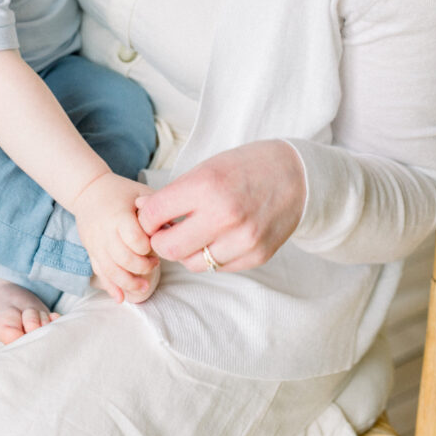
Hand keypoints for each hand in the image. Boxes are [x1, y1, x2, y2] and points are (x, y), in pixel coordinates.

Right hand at [73, 172, 159, 303]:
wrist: (88, 189)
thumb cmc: (120, 191)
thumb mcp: (140, 192)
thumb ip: (157, 208)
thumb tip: (176, 227)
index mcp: (118, 215)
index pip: (134, 238)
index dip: (147, 247)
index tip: (155, 246)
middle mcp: (104, 231)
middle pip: (123, 258)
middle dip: (142, 267)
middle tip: (155, 263)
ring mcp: (95, 243)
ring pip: (111, 270)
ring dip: (129, 282)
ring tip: (144, 287)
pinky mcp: (90, 251)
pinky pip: (100, 272)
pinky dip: (110, 287)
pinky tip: (121, 298)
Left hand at [135, 140, 305, 272]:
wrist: (294, 175)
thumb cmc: (244, 167)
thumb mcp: (206, 168)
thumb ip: (174, 193)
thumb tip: (141, 213)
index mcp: (206, 186)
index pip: (154, 215)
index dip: (146, 218)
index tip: (150, 216)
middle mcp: (224, 215)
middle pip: (169, 248)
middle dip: (159, 242)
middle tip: (164, 232)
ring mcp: (243, 239)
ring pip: (192, 263)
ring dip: (186, 251)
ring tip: (193, 234)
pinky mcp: (257, 255)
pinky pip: (218, 267)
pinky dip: (210, 256)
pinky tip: (217, 238)